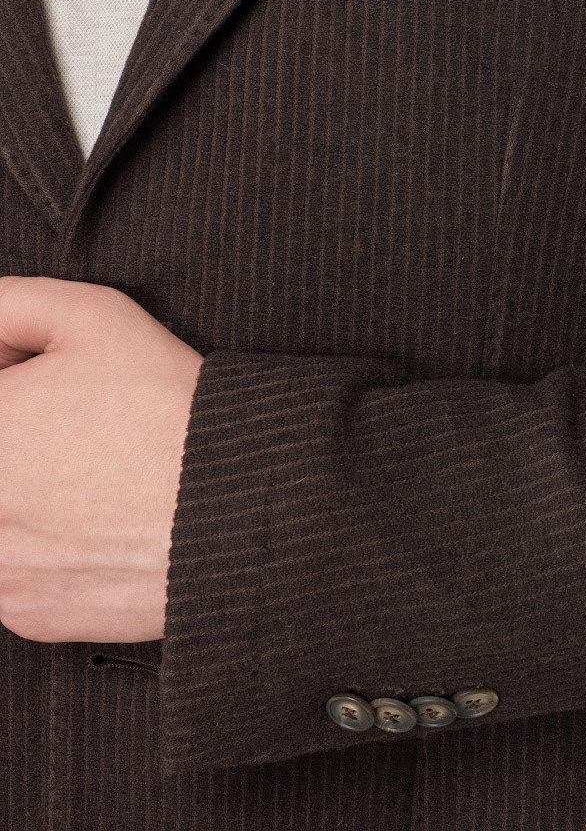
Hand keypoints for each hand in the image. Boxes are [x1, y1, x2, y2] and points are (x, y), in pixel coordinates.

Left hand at [0, 275, 202, 643]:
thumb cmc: (166, 410)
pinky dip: (46, 545)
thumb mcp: (93, 316)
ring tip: (89, 471)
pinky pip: (16, 569)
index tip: (38, 384)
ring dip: (25, 492)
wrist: (230, 507)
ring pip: (3, 515)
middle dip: (21, 435)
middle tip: (71, 425)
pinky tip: (97, 519)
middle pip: (1, 456)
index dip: (15, 384)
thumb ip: (10, 303)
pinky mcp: (23, 612)